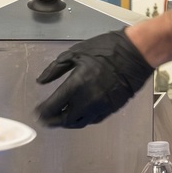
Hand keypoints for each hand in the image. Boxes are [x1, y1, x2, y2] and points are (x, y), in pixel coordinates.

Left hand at [34, 29, 152, 128]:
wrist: (134, 54)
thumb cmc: (105, 49)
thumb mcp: (75, 53)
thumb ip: (55, 69)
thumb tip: (41, 81)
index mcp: (76, 85)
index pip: (54, 106)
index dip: (43, 112)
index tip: (37, 112)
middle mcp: (87, 100)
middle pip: (65, 119)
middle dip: (53, 120)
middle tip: (45, 119)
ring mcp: (100, 107)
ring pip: (79, 122)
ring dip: (67, 122)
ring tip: (60, 118)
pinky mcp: (111, 109)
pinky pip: (92, 120)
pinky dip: (82, 119)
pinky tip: (77, 114)